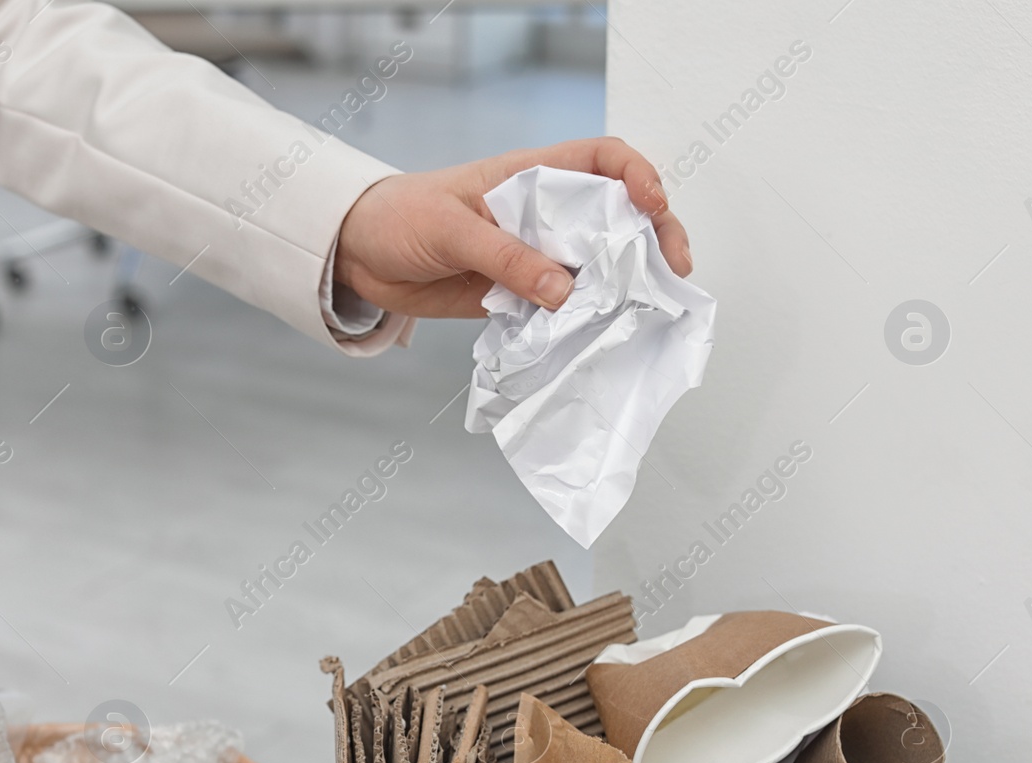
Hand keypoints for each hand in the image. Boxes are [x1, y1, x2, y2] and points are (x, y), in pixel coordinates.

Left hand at [333, 138, 691, 318]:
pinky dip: (583, 318)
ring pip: (596, 265)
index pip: (602, 160)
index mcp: (530, 176)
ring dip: (622, 285)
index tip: (653, 207)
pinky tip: (598, 333)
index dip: (637, 177)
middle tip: (671, 272)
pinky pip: (564, 305)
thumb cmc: (400, 218)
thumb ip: (506, 258)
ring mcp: (535, 254)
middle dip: (652, 238)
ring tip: (646, 309)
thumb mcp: (451, 229)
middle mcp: (543, 213)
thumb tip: (564, 291)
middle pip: (616, 217)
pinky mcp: (520, 292)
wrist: (360, 255)